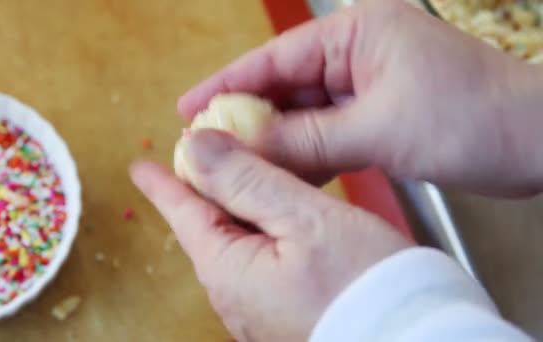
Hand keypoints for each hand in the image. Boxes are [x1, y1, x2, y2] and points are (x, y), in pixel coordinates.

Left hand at [131, 130, 411, 340]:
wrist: (416, 339)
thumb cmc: (365, 283)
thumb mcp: (304, 217)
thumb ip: (246, 179)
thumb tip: (196, 146)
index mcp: (228, 269)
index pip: (183, 214)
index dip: (163, 183)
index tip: (141, 165)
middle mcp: (234, 296)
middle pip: (207, 229)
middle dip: (203, 190)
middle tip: (203, 156)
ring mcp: (259, 311)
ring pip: (235, 245)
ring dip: (235, 208)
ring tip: (238, 178)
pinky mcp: (284, 315)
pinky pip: (258, 264)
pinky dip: (260, 232)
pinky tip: (275, 218)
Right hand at [178, 0, 542, 196]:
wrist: (535, 143)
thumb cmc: (473, 117)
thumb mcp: (378, 128)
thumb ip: (307, 140)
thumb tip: (245, 150)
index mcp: (356, 33)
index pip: (275, 58)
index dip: (226, 84)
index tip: (188, 107)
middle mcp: (357, 53)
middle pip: (285, 88)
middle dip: (248, 120)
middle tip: (207, 148)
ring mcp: (367, 86)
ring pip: (304, 115)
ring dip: (275, 142)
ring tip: (236, 168)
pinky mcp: (378, 115)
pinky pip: (327, 133)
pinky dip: (306, 155)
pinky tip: (283, 175)